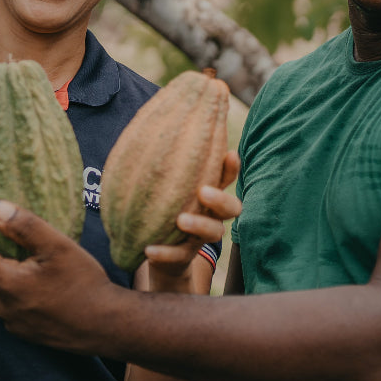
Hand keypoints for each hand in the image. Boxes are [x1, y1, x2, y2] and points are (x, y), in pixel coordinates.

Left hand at [0, 201, 121, 353]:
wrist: (107, 325)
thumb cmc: (84, 283)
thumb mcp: (58, 246)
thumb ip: (24, 225)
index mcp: (6, 284)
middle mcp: (3, 307)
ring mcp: (13, 323)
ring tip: (13, 253)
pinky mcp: (25, 332)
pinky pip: (6, 304)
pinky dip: (9, 287)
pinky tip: (29, 278)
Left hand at [142, 151, 241, 289]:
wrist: (157, 251)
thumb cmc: (162, 207)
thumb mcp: (165, 185)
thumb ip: (164, 163)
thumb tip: (149, 124)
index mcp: (209, 193)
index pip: (226, 177)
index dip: (231, 168)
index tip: (230, 154)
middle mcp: (211, 215)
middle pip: (232, 207)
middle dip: (221, 198)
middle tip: (203, 191)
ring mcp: (200, 237)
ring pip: (213, 233)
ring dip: (199, 225)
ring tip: (180, 220)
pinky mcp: (184, 256)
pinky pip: (179, 256)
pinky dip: (165, 253)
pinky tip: (150, 249)